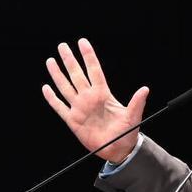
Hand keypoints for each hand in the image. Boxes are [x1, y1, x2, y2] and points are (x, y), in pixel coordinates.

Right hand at [41, 38, 148, 162]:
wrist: (118, 149)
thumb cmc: (127, 132)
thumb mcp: (133, 117)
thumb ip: (136, 103)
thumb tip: (145, 89)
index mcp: (103, 94)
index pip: (94, 71)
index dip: (88, 56)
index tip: (82, 42)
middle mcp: (89, 98)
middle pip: (77, 75)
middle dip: (70, 60)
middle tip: (62, 46)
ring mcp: (80, 108)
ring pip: (66, 87)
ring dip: (58, 74)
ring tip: (51, 61)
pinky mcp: (73, 120)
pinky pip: (60, 107)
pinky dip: (52, 98)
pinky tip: (46, 88)